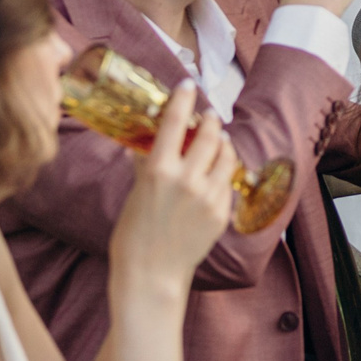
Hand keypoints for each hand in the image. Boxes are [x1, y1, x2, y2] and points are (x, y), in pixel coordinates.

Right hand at [108, 84, 236, 296]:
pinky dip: (222, 172)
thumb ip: (146, 164)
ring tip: (219, 140)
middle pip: (210, 135)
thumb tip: (145, 141)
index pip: (176, 121)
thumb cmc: (134, 234)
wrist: (151, 275)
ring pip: (226, 157)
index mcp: (159, 170)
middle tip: (208, 116)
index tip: (188, 85)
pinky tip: (217, 172)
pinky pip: (227, 183)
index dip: (184, 99)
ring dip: (223, 144)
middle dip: (211, 121)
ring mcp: (208, 197)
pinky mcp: (221, 214)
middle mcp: (188, 180)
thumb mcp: (136, 191)